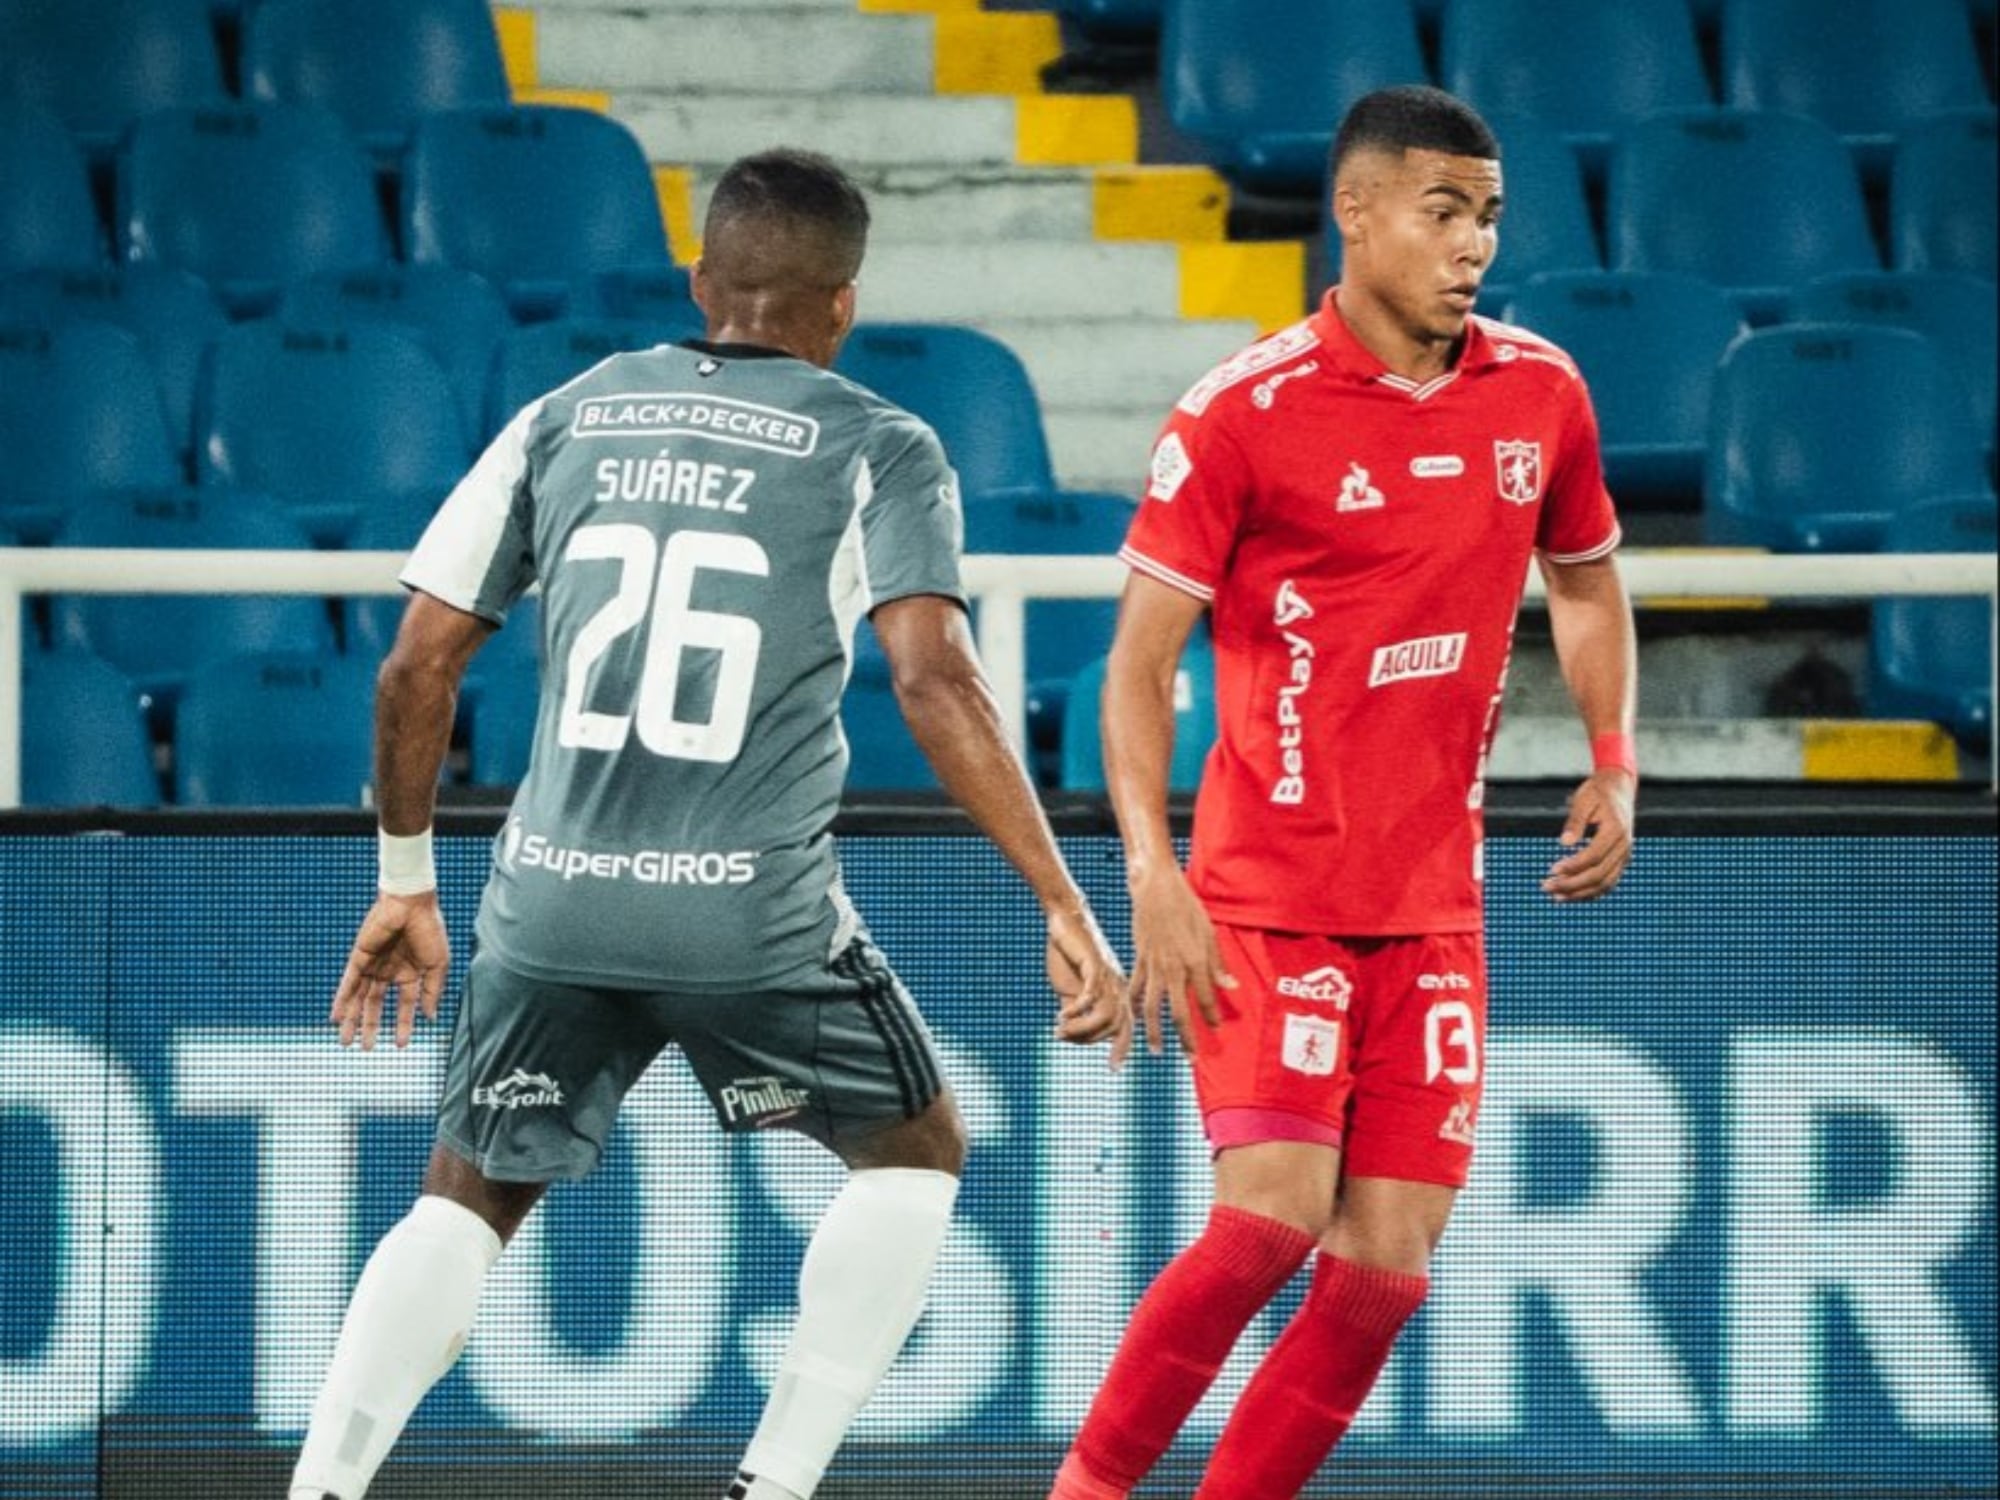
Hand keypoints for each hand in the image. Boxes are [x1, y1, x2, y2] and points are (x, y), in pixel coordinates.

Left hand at [331, 892, 449, 1049]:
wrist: (412, 904)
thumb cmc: (429, 930)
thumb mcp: (437, 965)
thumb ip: (432, 991)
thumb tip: (430, 1016)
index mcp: (410, 973)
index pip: (404, 1005)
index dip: (404, 1024)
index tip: (401, 1045)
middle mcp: (389, 971)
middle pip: (376, 1004)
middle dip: (370, 1026)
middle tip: (365, 1048)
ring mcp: (373, 965)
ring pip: (359, 998)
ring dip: (352, 1019)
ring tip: (345, 1041)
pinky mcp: (360, 957)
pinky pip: (348, 982)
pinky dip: (341, 999)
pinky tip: (336, 1016)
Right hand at [1048, 899, 1131, 1068]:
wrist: (1064, 921)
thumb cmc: (1068, 955)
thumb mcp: (1070, 989)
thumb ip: (1075, 1012)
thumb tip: (1070, 1034)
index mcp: (1117, 994)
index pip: (1127, 1029)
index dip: (1123, 1050)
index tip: (1112, 1069)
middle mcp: (1117, 986)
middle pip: (1118, 1027)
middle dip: (1092, 1040)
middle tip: (1063, 1038)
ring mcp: (1107, 976)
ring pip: (1107, 1016)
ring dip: (1082, 1029)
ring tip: (1061, 1030)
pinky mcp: (1094, 965)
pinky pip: (1091, 996)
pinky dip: (1076, 1011)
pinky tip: (1060, 1016)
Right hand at [1127, 861, 1235, 1055]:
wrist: (1154, 889)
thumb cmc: (1186, 906)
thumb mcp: (1208, 932)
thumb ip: (1217, 964)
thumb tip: (1231, 987)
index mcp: (1194, 961)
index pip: (1205, 998)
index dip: (1211, 1016)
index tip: (1217, 1029)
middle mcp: (1172, 969)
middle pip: (1178, 1012)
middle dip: (1185, 1038)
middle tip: (1190, 1058)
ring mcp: (1153, 966)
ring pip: (1152, 1007)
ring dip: (1155, 1032)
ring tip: (1157, 1050)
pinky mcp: (1139, 960)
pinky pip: (1136, 989)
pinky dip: (1135, 1007)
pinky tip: (1137, 1020)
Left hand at [1543, 770, 1635, 902]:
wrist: (1619, 789)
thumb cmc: (1597, 792)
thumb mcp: (1583, 800)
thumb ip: (1575, 821)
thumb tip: (1564, 842)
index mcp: (1616, 829)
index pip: (1594, 856)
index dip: (1573, 866)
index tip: (1552, 870)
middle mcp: (1625, 846)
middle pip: (1599, 875)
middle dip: (1572, 885)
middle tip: (1546, 887)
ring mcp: (1625, 855)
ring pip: (1605, 884)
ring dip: (1580, 894)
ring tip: (1555, 896)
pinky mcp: (1621, 860)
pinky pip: (1608, 882)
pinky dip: (1590, 892)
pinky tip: (1570, 895)